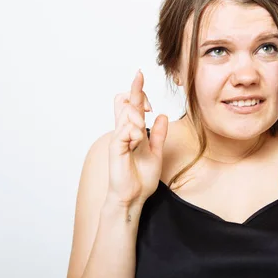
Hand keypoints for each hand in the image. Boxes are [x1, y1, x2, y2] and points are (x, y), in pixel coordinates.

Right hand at [107, 70, 167, 206]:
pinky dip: (134, 131)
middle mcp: (123, 131)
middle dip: (136, 93)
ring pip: (126, 112)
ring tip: (142, 131)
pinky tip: (137, 140)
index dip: (137, 90)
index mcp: (132, 130)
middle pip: (123, 100)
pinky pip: (125, 131)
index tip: (143, 80)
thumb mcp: (156, 152)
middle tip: (148, 107)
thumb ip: (158, 134)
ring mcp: (118, 138)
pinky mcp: (116, 148)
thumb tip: (161, 116)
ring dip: (138, 116)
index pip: (131, 103)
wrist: (133, 197)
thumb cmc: (141, 177)